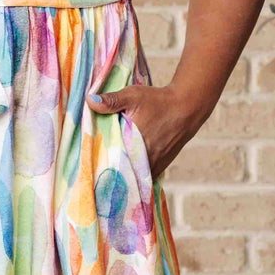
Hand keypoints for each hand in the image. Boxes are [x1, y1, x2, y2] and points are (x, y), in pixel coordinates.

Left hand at [86, 83, 207, 179]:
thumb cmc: (158, 101)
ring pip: (132, 178)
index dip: (98, 167)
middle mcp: (143, 160)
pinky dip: (134, 176)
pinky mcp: (160, 167)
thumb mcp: (133, 96)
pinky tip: (125, 173)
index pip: (109, 163)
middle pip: (120, 174)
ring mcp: (153, 166)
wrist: (186, 108)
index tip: (88, 168)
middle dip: (108, 174)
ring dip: (122, 177)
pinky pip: (143, 177)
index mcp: (132, 145)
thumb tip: (88, 101)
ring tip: (107, 177)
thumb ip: (111, 101)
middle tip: (94, 176)